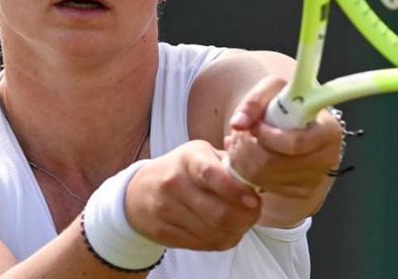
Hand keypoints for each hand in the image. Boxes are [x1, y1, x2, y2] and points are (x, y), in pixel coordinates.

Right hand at [125, 140, 261, 250]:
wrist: (140, 191)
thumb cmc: (181, 170)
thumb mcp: (202, 154)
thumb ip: (229, 162)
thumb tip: (257, 171)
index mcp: (188, 158)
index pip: (210, 174)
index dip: (235, 190)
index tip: (254, 199)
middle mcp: (173, 182)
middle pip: (217, 212)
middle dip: (244, 217)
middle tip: (254, 212)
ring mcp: (166, 209)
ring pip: (212, 232)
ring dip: (236, 231)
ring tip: (242, 221)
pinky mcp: (163, 232)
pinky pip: (203, 244)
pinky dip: (221, 240)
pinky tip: (225, 230)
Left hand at [225, 77, 344, 199]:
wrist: (296, 120)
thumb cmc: (288, 102)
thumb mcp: (274, 88)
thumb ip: (255, 100)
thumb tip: (238, 123)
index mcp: (328, 130)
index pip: (294, 144)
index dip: (268, 136)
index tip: (254, 125)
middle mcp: (326, 158)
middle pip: (274, 163)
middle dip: (248, 148)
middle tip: (239, 134)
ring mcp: (315, 178)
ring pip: (265, 177)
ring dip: (244, 160)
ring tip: (241, 142)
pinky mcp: (302, 192)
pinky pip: (265, 186)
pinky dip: (249, 172)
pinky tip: (250, 156)